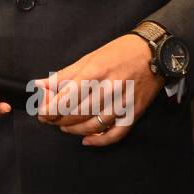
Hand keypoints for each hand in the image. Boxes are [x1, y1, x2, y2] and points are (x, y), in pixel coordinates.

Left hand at [32, 33, 163, 146]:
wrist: (154, 53)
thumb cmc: (119, 53)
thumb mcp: (88, 59)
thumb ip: (63, 75)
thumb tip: (40, 85)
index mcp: (95, 72)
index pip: (66, 98)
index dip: (50, 110)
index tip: (41, 113)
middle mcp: (109, 89)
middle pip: (77, 113)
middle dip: (59, 120)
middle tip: (50, 119)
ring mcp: (123, 102)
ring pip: (93, 125)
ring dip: (74, 130)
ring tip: (65, 127)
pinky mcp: (134, 112)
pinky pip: (115, 133)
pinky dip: (99, 140)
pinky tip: (87, 139)